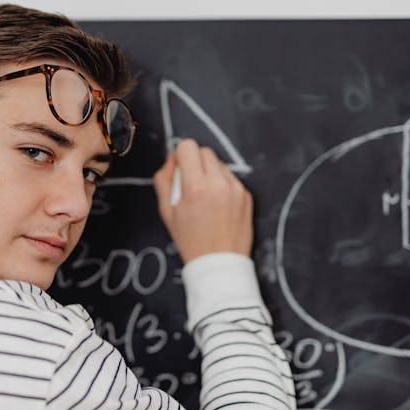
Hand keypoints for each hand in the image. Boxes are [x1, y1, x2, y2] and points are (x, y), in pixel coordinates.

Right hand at [153, 139, 252, 263]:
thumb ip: (164, 180)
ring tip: (204, 196)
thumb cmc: (192, 241)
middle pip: (204, 151)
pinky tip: (217, 204)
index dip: (179, 156)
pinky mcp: (246, 195)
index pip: (187, 147)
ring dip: (209, 172)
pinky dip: (221, 184)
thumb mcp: (166, 212)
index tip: (179, 168)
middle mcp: (218, 184)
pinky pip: (230, 177)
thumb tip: (171, 161)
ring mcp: (235, 189)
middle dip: (194, 162)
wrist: (219, 263)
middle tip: (190, 183)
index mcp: (196, 188)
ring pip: (218, 163)